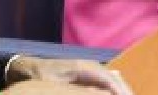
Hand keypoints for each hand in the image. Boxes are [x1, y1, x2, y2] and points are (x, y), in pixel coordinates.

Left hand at [12, 58, 133, 94]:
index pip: (109, 79)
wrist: (31, 68)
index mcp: (84, 67)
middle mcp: (90, 65)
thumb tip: (103, 92)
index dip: (121, 91)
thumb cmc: (42, 78)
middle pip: (115, 78)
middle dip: (126, 91)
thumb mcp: (57, 88)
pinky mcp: (89, 73)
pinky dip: (115, 90)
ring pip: (113, 79)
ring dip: (122, 90)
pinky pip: (107, 81)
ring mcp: (90, 68)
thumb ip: (79, 90)